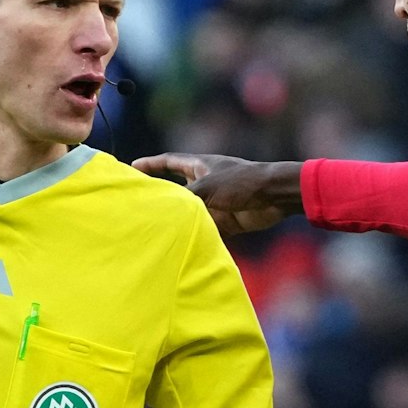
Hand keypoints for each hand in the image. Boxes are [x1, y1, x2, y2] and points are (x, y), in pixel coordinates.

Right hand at [131, 153, 299, 237]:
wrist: (274, 197)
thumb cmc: (241, 183)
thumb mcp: (206, 187)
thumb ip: (183, 198)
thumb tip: (162, 210)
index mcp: (199, 166)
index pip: (169, 162)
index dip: (151, 164)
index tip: (133, 168)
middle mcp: (205, 183)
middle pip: (176, 189)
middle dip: (160, 196)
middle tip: (139, 203)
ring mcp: (215, 202)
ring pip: (190, 212)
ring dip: (178, 220)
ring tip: (155, 229)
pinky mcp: (225, 220)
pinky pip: (206, 229)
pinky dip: (196, 236)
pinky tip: (182, 245)